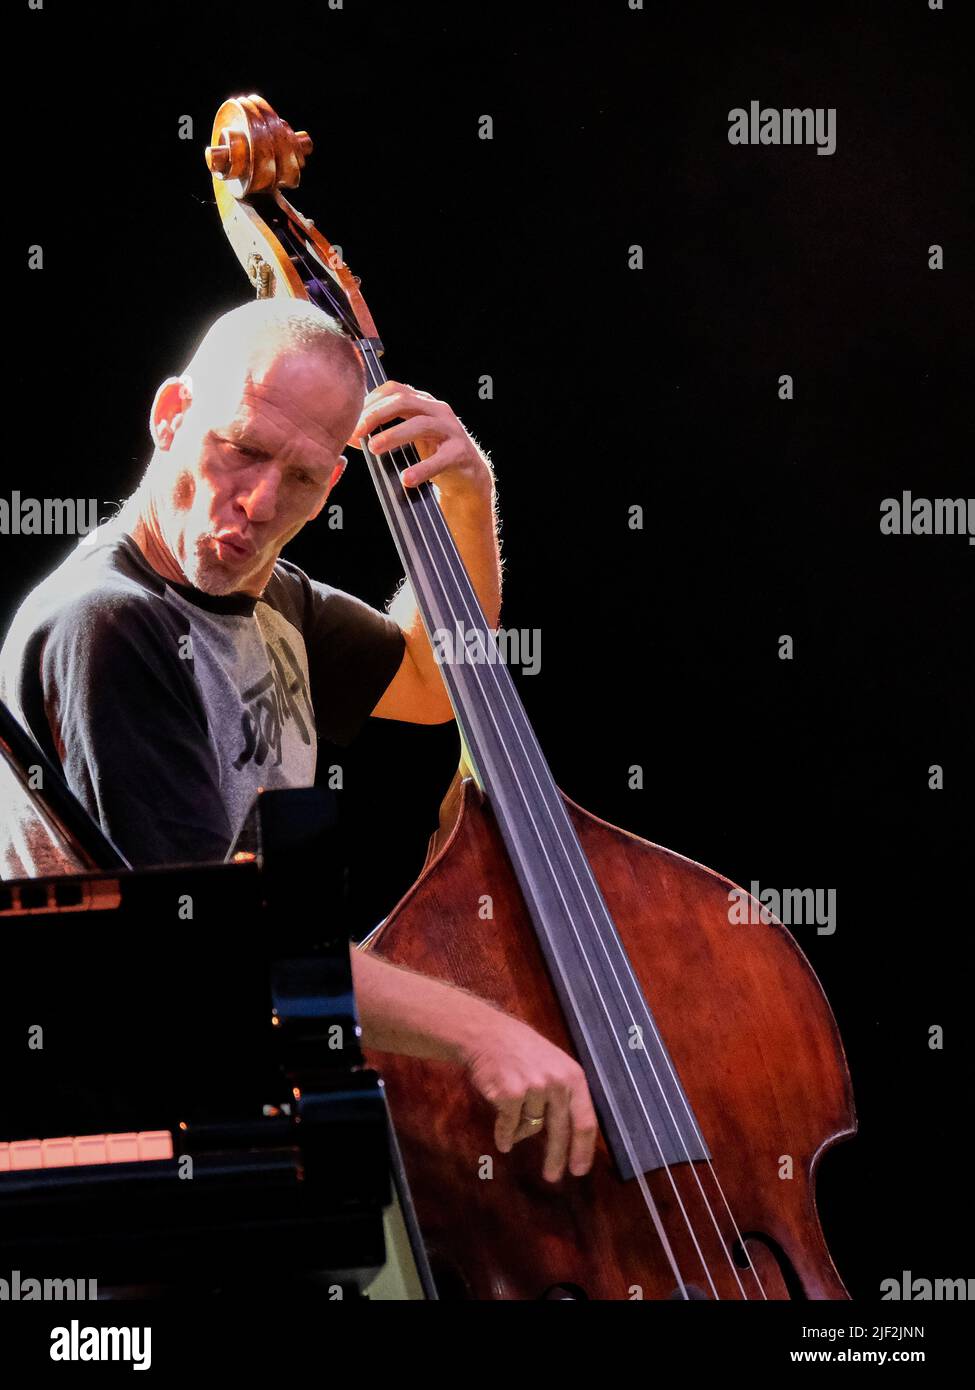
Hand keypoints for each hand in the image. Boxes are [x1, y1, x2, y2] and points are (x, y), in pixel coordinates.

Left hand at [348, 380, 491, 500]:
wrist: (467, 477)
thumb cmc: (433, 453)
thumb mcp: (409, 435)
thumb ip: (386, 428)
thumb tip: (353, 435)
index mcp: (423, 402)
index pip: (394, 390)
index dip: (371, 402)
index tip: (353, 420)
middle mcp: (437, 410)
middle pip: (404, 401)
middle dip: (377, 415)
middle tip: (358, 432)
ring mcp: (451, 430)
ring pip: (420, 425)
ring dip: (394, 435)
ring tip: (374, 450)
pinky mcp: (460, 453)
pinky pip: (440, 459)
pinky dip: (422, 469)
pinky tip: (407, 479)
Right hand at [459, 1014, 598, 1181]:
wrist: (487, 1034)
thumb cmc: (522, 1051)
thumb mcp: (554, 1065)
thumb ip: (565, 1095)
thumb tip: (572, 1137)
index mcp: (573, 1076)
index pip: (585, 1120)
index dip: (583, 1149)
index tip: (580, 1170)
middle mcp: (557, 1082)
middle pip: (561, 1131)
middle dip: (556, 1157)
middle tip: (553, 1177)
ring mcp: (534, 1088)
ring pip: (530, 1128)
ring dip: (519, 1128)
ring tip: (511, 1109)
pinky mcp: (510, 1095)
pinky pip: (509, 1128)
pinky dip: (504, 1134)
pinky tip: (501, 1135)